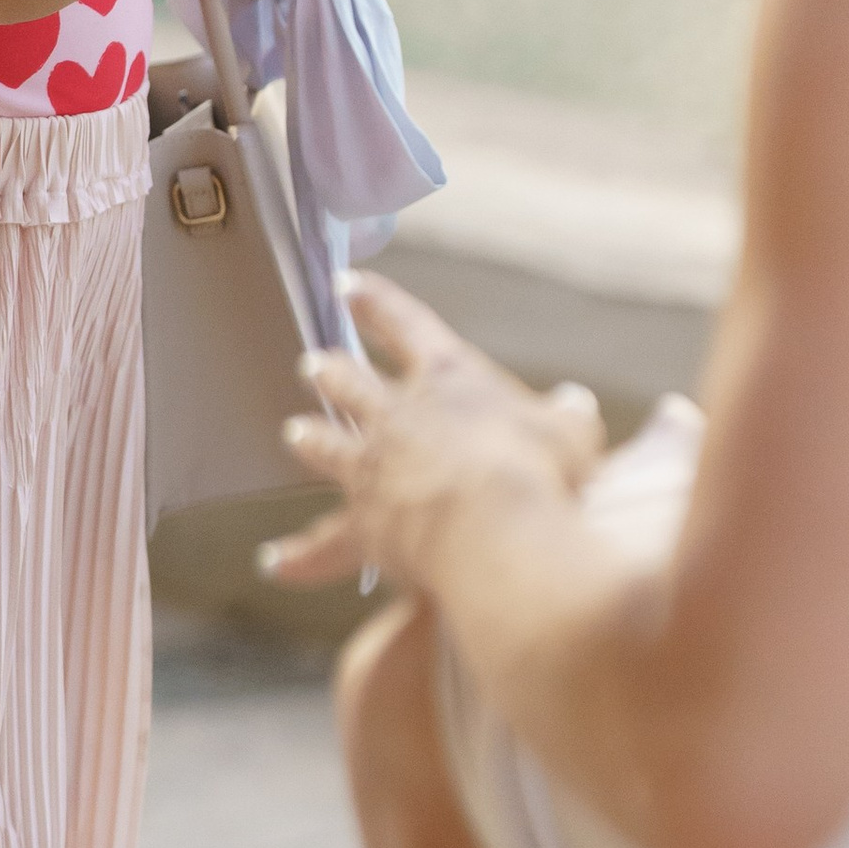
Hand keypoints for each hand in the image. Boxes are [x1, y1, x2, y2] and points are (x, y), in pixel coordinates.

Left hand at [262, 276, 604, 590]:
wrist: (495, 529)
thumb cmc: (540, 470)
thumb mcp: (572, 431)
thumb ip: (568, 413)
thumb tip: (575, 401)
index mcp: (449, 377)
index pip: (406, 326)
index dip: (378, 304)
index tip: (347, 285)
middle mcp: (399, 415)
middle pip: (353, 384)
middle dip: (334, 372)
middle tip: (311, 363)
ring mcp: (373, 470)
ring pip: (329, 446)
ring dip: (312, 438)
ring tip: (293, 431)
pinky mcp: (364, 526)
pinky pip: (324, 543)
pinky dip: (300, 555)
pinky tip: (273, 562)